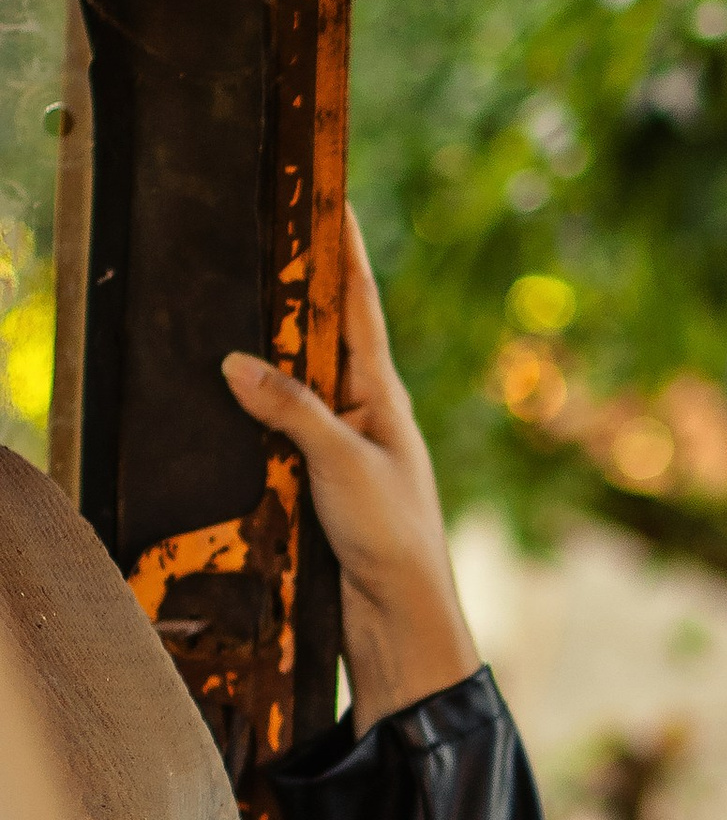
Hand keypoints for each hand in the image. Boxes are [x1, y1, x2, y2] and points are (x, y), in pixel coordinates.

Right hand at [221, 209, 480, 732]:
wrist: (402, 620)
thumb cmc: (392, 539)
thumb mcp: (341, 464)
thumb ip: (291, 410)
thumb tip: (235, 360)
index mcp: (382, 395)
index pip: (357, 306)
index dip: (344, 252)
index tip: (334, 199)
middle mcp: (365, 414)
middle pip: (320, 337)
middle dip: (295, 290)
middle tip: (268, 231)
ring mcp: (342, 448)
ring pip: (297, 385)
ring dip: (271, 350)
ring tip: (239, 296)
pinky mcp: (319, 485)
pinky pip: (280, 432)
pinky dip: (257, 410)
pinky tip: (231, 396)